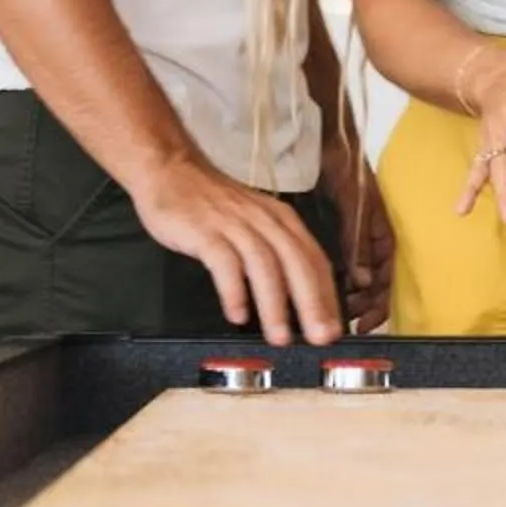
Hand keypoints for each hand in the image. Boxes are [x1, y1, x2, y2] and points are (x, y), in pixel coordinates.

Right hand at [131, 157, 342, 345]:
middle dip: (312, 303)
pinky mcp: (204, 230)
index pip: (314, 260)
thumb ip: (274, 252)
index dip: (328, 296)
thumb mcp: (254, 221)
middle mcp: (264, 221)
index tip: (334, 328)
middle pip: (296, 263)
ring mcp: (234, 224)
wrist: (171, 169)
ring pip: (264, 265)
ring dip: (275, 304)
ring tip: (280, 336)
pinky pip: (224, 262)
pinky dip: (233, 290)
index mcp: (282, 220)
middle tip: (319, 337)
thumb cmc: (212, 203)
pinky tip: (237, 314)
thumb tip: (296, 295)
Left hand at [326, 143, 394, 333]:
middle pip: (373, 284)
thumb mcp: (353, 204)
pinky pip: (342, 264)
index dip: (378, 304)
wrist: (328, 141)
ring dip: (347, 297)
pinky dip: (334, 280)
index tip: (362, 324)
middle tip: (341, 324)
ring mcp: (356, 236)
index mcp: (382, 233)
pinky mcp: (340, 233)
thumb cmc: (345, 166)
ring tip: (329, 311)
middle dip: (361, 306)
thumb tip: (364, 281)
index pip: (386, 278)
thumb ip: (358, 242)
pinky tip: (318, 288)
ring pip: (357, 277)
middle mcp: (371, 239)